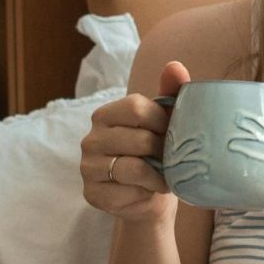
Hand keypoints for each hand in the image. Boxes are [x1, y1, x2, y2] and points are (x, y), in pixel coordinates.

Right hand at [81, 61, 188, 223]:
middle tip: (172, 160)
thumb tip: (175, 66)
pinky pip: (127, 193)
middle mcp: (90, 139)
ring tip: (166, 178)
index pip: (137, 108)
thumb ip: (171, 93)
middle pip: (139, 140)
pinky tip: (148, 192)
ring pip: (134, 168)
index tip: (170, 133)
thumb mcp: (165, 123)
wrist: (150, 197)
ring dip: (158, 176)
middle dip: (163, 152)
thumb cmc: (156, 155)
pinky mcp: (92, 194)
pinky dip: (145, 194)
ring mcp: (88, 167)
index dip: (162, 122)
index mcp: (105, 115)